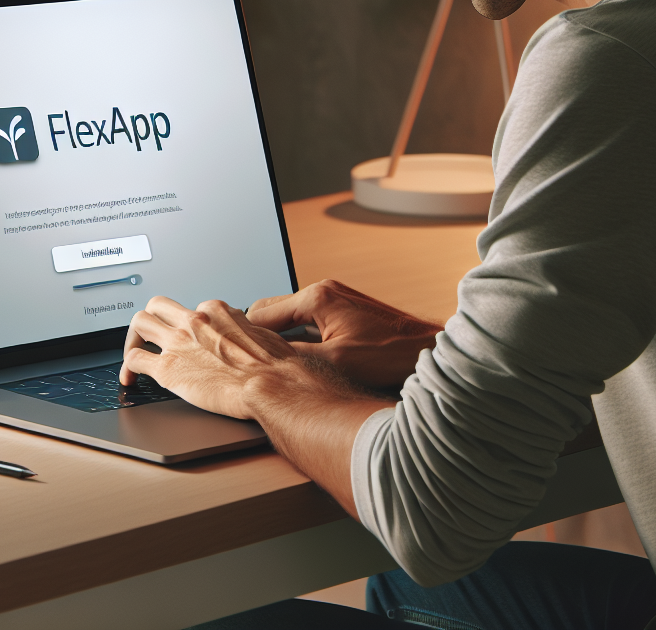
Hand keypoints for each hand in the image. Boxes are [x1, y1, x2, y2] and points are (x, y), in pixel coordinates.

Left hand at [119, 295, 305, 420]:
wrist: (273, 387)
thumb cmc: (276, 367)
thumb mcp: (264, 336)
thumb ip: (248, 331)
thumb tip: (250, 335)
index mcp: (217, 311)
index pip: (193, 309)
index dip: (190, 326)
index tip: (191, 339)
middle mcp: (194, 321)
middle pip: (158, 306)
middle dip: (152, 320)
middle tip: (152, 337)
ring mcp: (178, 343)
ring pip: (139, 323)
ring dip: (133, 338)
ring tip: (134, 353)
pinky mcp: (167, 370)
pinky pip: (134, 359)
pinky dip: (127, 368)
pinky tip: (130, 379)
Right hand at [247, 279, 442, 388]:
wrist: (428, 348)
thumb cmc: (390, 354)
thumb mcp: (335, 362)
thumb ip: (295, 358)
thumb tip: (264, 364)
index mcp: (316, 298)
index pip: (261, 313)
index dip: (242, 336)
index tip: (228, 353)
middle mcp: (322, 291)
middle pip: (271, 311)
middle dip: (256, 335)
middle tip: (242, 360)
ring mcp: (334, 299)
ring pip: (289, 317)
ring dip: (276, 337)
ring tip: (264, 362)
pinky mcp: (343, 310)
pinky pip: (306, 321)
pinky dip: (295, 337)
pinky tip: (293, 358)